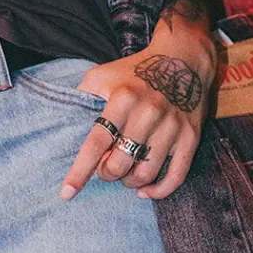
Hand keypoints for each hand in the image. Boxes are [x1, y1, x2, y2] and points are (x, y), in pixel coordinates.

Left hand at [60, 35, 215, 202]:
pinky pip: (175, 176)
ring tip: (123, 174)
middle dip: (106, 173)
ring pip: (144, 173)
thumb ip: (82, 96)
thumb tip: (61, 122)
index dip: (80, 171)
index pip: (96, 143)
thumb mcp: (102, 74)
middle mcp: (148, 114)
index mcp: (123, 99)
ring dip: (128, 182)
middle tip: (104, 167)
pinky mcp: (190, 137)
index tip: (66, 193)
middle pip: (119, 163)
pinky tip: (144, 190)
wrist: (183, 59)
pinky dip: (158, 191)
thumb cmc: (135, 70)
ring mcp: (171, 127)